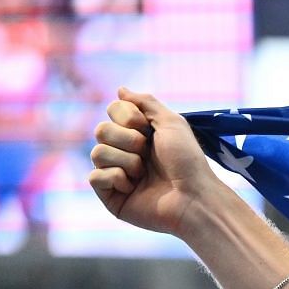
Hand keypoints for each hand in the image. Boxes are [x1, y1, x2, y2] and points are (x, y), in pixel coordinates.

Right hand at [88, 86, 223, 236]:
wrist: (194, 197)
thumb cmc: (188, 161)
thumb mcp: (171, 123)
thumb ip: (146, 103)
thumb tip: (120, 90)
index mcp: (138, 134)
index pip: (112, 111)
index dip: (129, 117)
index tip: (149, 129)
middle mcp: (125, 152)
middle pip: (101, 130)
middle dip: (128, 140)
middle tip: (148, 153)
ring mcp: (116, 175)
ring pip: (97, 153)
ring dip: (126, 161)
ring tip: (144, 174)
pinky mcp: (111, 196)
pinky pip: (94, 176)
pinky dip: (116, 178)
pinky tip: (133, 188)